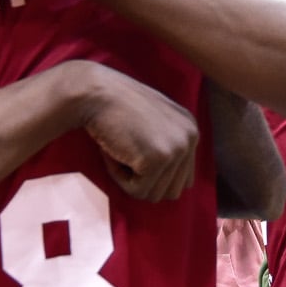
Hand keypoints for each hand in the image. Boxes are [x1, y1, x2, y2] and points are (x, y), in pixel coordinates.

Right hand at [69, 61, 199, 201]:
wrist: (95, 92)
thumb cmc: (115, 106)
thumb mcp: (152, 122)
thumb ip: (165, 145)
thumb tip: (169, 188)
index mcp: (190, 130)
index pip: (184, 179)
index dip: (156, 177)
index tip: (136, 156)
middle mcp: (190, 138)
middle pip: (172, 192)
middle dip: (145, 181)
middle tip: (126, 154)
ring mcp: (176, 149)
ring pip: (154, 194)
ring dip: (130, 179)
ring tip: (119, 150)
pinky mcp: (158, 159)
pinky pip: (137, 190)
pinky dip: (119, 177)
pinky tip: (114, 152)